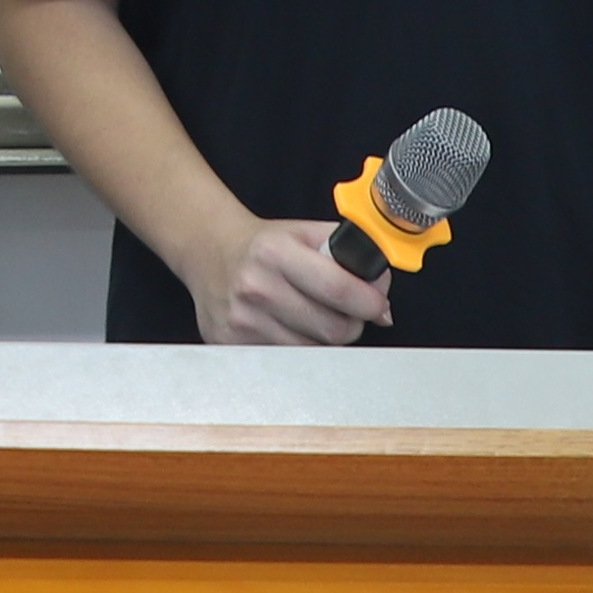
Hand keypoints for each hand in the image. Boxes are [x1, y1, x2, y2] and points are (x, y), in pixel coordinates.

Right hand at [193, 219, 393, 345]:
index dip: (371, 302)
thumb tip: (381, 300)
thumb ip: (348, 253)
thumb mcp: (304, 232)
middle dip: (352, 323)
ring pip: (315, 351)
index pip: (341, 291)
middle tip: (349, 312)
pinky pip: (288, 360)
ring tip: (316, 317)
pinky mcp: (232, 344)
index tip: (378, 305)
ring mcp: (242, 321)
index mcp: (276, 252)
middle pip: (333, 330)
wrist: (210, 252)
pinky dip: (299, 348)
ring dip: (325, 338)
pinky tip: (291, 328)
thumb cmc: (264, 245)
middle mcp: (256, 287)